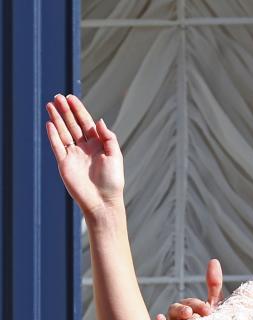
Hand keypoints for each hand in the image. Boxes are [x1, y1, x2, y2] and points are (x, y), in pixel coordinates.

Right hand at [46, 94, 124, 218]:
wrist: (102, 201)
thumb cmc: (112, 180)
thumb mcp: (115, 156)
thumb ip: (108, 138)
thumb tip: (98, 121)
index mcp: (98, 145)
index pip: (86, 123)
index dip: (79, 110)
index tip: (71, 98)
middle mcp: (84, 148)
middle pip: (73, 125)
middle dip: (65, 111)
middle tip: (58, 96)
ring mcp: (73, 155)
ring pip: (63, 132)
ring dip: (57, 119)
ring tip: (50, 104)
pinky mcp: (64, 163)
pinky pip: (57, 146)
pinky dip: (52, 135)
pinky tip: (49, 123)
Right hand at [155, 259, 223, 319]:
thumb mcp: (215, 304)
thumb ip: (213, 284)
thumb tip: (213, 260)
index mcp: (190, 307)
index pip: (191, 303)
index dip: (199, 306)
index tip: (208, 311)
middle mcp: (179, 315)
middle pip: (177, 308)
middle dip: (184, 310)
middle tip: (191, 314)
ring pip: (169, 317)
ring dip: (176, 316)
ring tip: (185, 318)